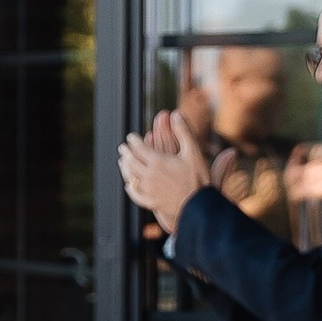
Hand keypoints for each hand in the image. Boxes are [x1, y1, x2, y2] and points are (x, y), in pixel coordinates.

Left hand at [116, 109, 210, 236]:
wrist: (198, 207)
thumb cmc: (199, 178)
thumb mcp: (193, 152)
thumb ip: (184, 132)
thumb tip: (175, 114)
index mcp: (157, 161)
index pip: (139, 148)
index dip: (133, 140)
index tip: (131, 136)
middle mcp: (149, 175)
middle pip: (131, 161)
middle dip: (126, 153)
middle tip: (122, 147)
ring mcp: (148, 190)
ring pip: (130, 177)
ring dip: (125, 168)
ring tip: (123, 162)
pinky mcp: (151, 203)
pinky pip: (135, 195)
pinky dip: (130, 189)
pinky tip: (129, 186)